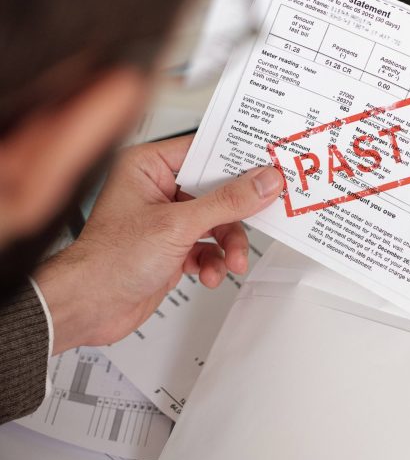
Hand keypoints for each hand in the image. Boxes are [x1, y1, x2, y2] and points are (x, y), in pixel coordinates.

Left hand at [35, 135, 283, 354]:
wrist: (89, 307)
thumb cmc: (108, 260)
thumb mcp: (178, 225)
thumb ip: (227, 203)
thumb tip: (262, 183)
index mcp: (149, 167)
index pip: (205, 152)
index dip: (238, 161)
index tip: (269, 167)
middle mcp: (158, 190)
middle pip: (218, 191)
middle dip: (236, 216)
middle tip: (261, 217)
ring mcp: (167, 220)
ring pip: (217, 223)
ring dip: (228, 245)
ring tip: (231, 260)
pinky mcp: (173, 247)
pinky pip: (208, 247)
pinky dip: (213, 262)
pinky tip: (208, 273)